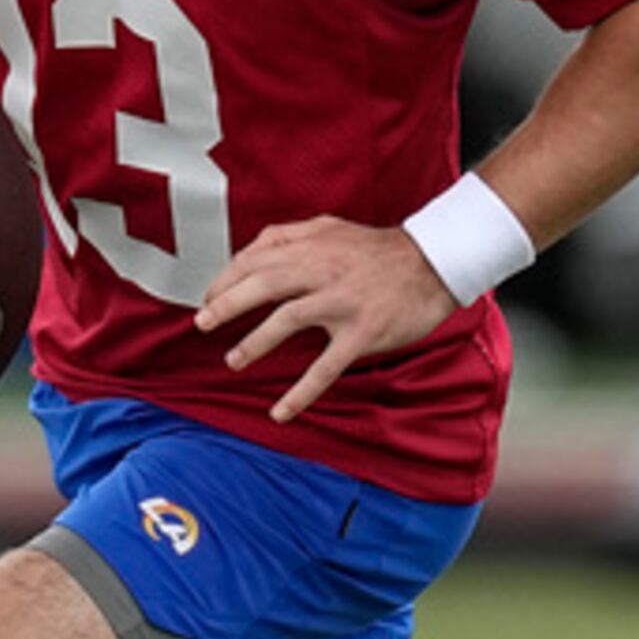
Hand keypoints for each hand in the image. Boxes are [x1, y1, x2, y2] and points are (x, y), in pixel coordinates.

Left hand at [194, 218, 457, 425]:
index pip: (257, 258)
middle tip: (203, 323)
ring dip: (254, 342)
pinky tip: (281, 411)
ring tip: (233, 360)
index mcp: (312, 245)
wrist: (435, 264)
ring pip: (287, 320)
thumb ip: (290, 235)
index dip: (228, 277)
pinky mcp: (363, 332)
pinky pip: (326, 367)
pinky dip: (301, 392)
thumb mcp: (331, 227)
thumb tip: (251, 248)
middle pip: (264, 284)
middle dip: (227, 304)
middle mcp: (323, 270)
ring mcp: (342, 302)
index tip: (209, 296)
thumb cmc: (379, 250)